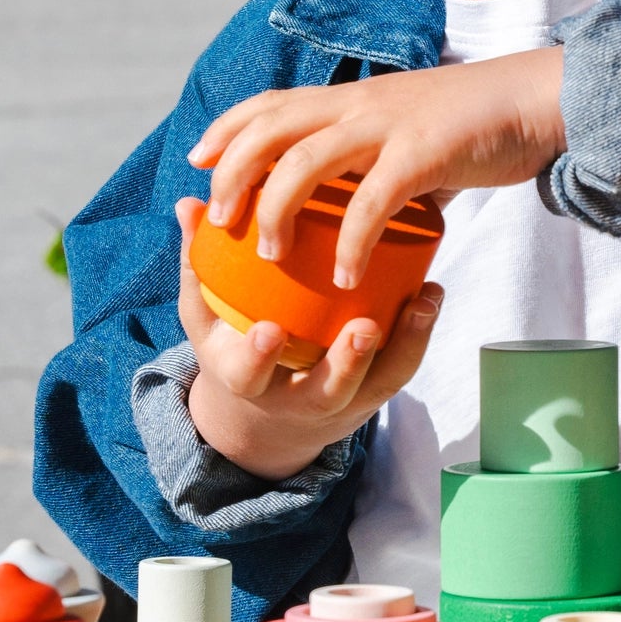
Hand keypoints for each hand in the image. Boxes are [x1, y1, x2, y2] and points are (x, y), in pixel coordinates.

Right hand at [175, 197, 441, 479]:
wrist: (267, 418)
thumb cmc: (234, 348)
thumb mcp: (207, 316)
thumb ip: (199, 263)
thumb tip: (190, 203)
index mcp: (245, 381)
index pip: (247, 375)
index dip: (257, 357)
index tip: (268, 330)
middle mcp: (296, 399)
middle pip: (326, 391)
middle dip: (346, 364)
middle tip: (362, 327)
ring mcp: (342, 399)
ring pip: (376, 384)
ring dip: (403, 345)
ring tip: (420, 303)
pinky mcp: (375, 392)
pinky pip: (401, 369)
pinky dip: (419, 335)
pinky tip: (430, 296)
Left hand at [189, 47, 566, 284]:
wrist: (538, 100)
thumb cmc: (481, 122)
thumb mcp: (415, 131)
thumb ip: (385, 163)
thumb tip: (374, 208)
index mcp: (354, 98)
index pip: (271, 104)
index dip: (226, 129)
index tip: (197, 158)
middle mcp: (361, 104)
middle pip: (271, 130)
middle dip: (232, 174)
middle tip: (218, 219)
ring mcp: (390, 126)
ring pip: (305, 161)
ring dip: (276, 209)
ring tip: (269, 253)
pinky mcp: (423, 154)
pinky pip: (372, 202)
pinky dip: (352, 242)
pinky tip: (347, 276)